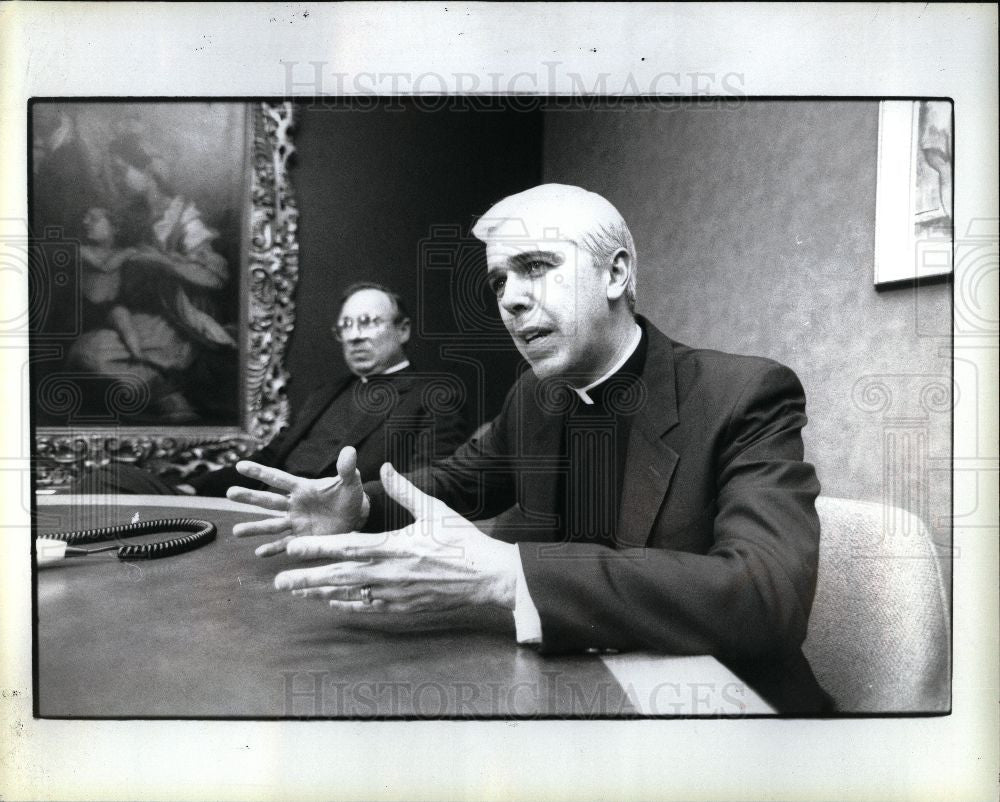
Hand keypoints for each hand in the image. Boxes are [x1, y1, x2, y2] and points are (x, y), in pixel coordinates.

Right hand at [228, 447, 368, 556]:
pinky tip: (259, 553)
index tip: (240, 466)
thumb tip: (350, 450)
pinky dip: (273, 549)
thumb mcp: (350, 480)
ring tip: (236, 531)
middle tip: (230, 493)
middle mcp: (294, 505)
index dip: (260, 472)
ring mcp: (296, 522)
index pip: (278, 478)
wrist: (358, 516)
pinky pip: (285, 543)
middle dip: (250, 497)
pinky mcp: (303, 538)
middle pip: (268, 500)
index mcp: (302, 488)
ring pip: (271, 525)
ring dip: (254, 528)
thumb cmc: (350, 495)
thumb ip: (347, 467)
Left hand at [273, 463, 518, 612]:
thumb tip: (384, 468)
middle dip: (306, 578)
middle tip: (279, 581)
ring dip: (320, 592)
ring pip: (348, 594)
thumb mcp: (434, 510)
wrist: (486, 575)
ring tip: (296, 592)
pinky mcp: (402, 606)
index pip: (346, 547)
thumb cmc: (462, 540)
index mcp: (393, 546)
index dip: (316, 548)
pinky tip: (330, 601)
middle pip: (338, 576)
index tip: (292, 548)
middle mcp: (389, 572)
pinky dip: (346, 603)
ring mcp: (394, 593)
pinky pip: (367, 606)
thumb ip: (404, 490)